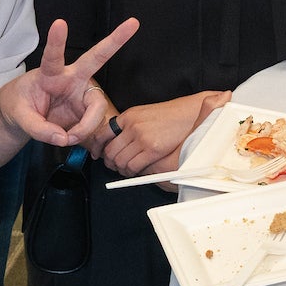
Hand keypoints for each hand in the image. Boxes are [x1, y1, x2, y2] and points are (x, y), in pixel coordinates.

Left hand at [0, 18, 138, 146]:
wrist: (25, 116)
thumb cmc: (20, 106)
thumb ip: (38, 128)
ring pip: (97, 108)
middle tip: (133, 23)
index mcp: (50, 74)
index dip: (56, 41)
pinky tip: (72, 138)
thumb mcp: (20, 117)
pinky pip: (94, 125)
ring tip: (69, 139)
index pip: (53, 56)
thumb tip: (63, 138)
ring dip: (86, 127)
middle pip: (96, 58)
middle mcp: (72, 79)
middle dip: (115, 40)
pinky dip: (83, 136)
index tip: (60, 22)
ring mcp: (83, 93)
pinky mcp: (88, 109)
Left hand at [103, 90, 230, 176]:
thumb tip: (116, 142)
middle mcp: (132, 126)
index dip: (97, 147)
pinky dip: (131, 172)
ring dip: (121, 169)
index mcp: (128, 116)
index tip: (97, 154)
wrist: (188, 113)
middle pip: (110, 151)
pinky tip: (136, 171)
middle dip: (109, 162)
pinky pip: (133, 166)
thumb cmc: (169, 115)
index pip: (102, 133)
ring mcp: (141, 138)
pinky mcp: (152, 149)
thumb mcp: (144, 114)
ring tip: (126, 170)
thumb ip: (129, 125)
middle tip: (114, 166)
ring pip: (120, 161)